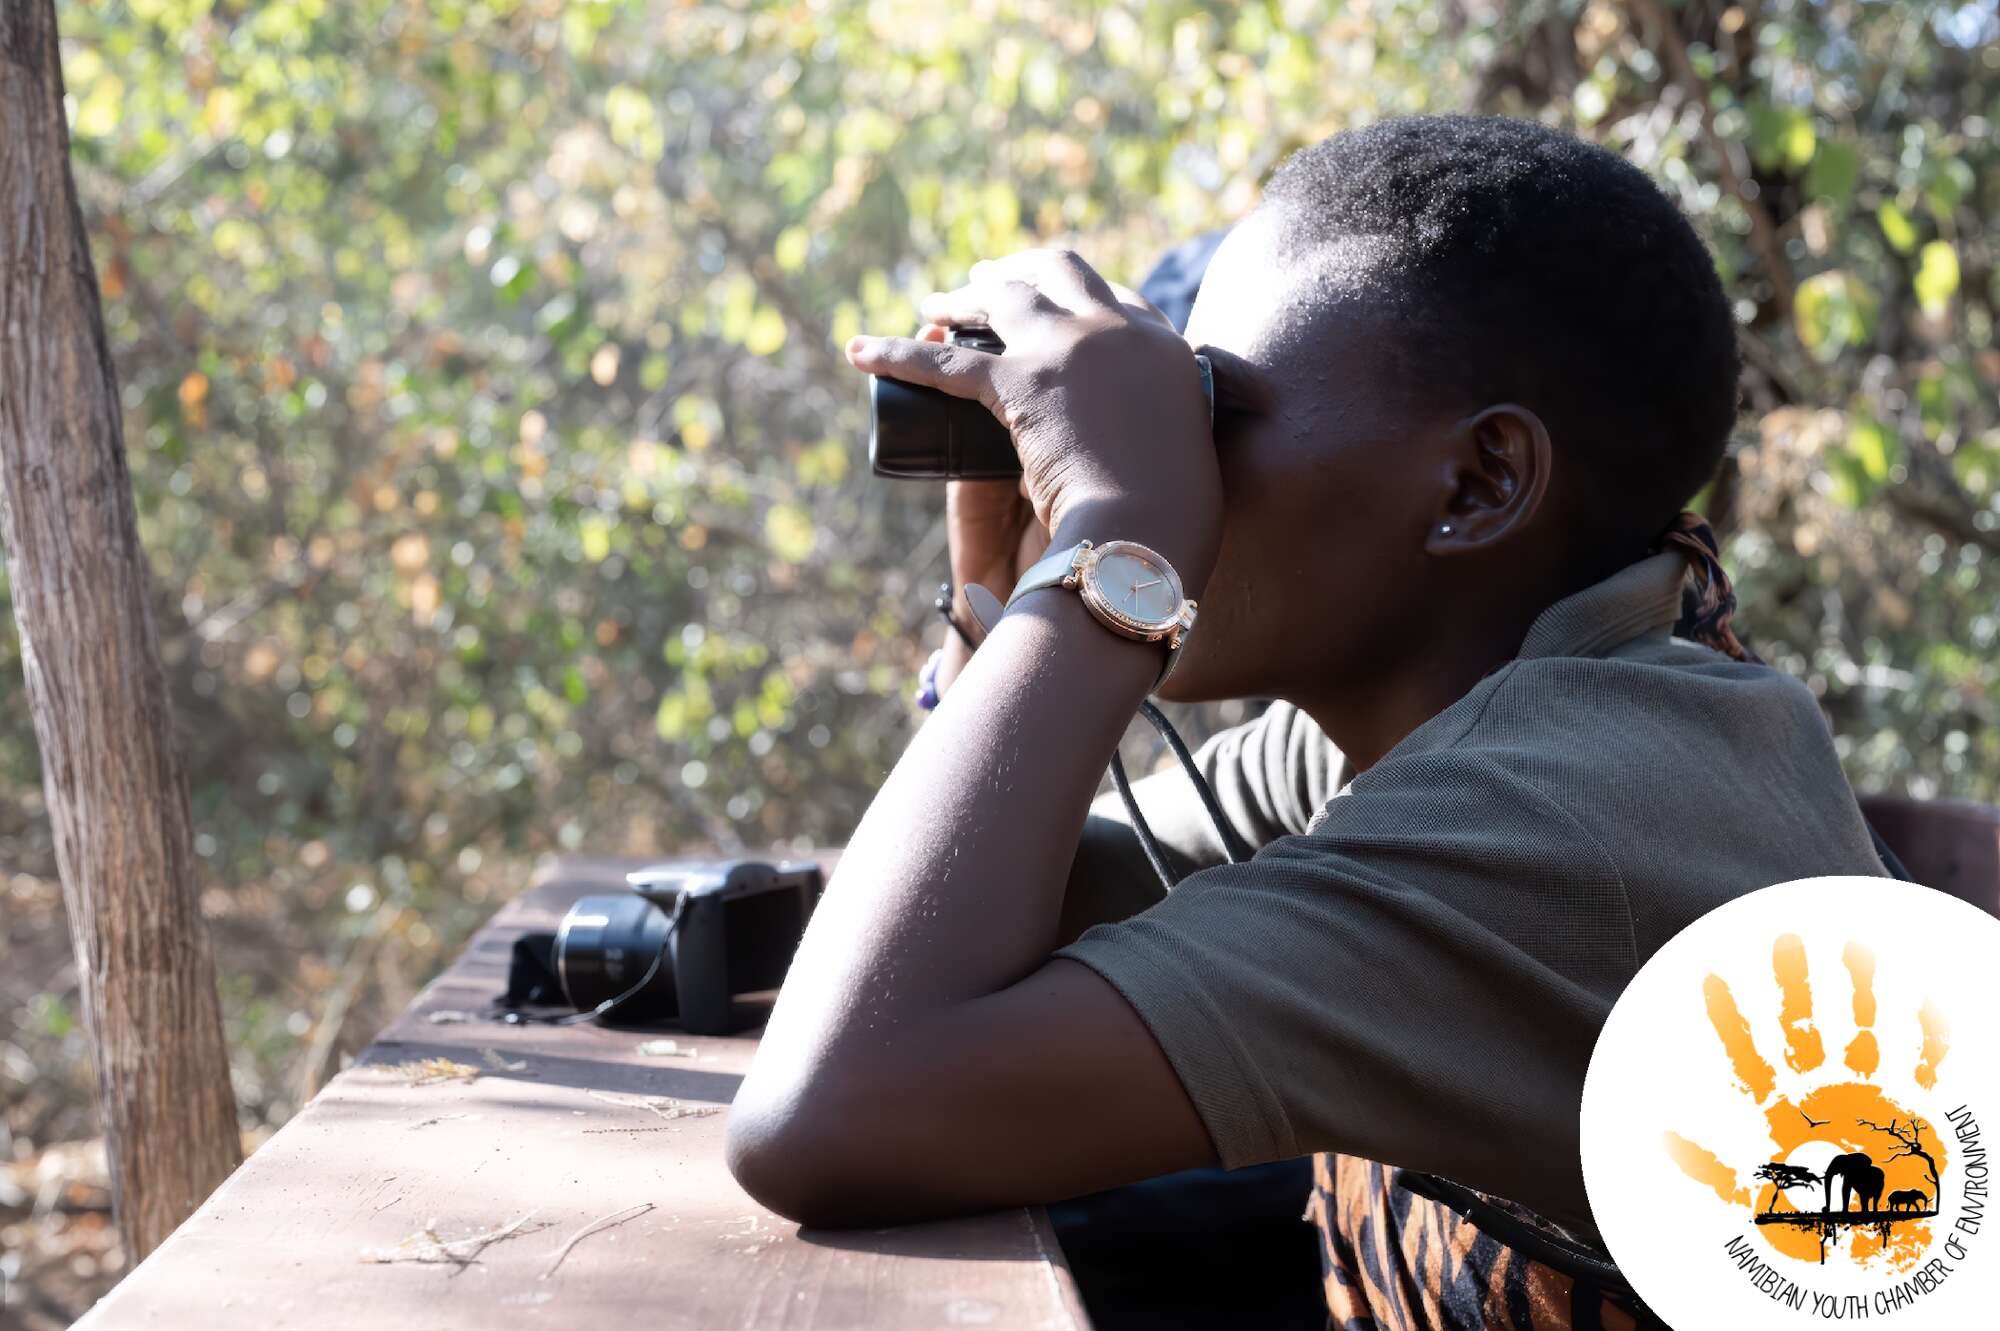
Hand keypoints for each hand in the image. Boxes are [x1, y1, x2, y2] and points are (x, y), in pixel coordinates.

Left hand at [847, 249, 1221, 598]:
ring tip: (934, 304)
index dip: (1080, 294)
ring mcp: (1068, 348)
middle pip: (1059, 272)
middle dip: (1020, 269)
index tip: (1056, 298)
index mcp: (1164, 347)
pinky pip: (943, 362)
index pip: (1120, 297)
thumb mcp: (1178, 454)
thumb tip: (1141, 448)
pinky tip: (859, 351)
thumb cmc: (1169, 519)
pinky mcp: (1021, 382)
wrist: (1148, 534)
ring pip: (1001, 299)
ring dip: (961, 296)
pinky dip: (895, 354)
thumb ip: (1160, 435)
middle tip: (989, 279)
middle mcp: (1118, 331)